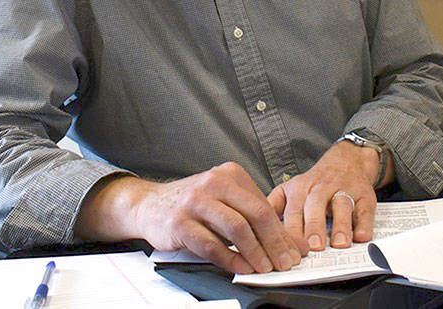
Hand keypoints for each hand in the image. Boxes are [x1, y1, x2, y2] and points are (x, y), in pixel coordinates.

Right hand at [74, 163, 300, 274]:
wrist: (150, 205)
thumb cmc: (193, 205)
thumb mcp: (224, 200)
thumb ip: (252, 216)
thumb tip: (288, 242)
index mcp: (230, 174)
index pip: (264, 205)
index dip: (282, 231)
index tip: (292, 251)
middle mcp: (214, 182)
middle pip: (255, 214)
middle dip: (274, 243)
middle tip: (284, 262)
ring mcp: (196, 201)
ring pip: (236, 228)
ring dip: (255, 253)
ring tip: (264, 268)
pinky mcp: (180, 222)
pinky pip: (212, 245)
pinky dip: (230, 259)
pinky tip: (240, 268)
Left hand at [268, 141, 380, 252]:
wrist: (347, 160)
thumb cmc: (315, 182)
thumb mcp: (290, 189)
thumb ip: (273, 206)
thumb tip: (253, 226)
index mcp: (300, 188)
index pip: (293, 210)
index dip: (291, 230)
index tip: (288, 249)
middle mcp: (321, 188)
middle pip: (316, 205)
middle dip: (314, 226)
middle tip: (313, 247)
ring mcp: (344, 190)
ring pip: (342, 205)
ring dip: (341, 225)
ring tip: (339, 244)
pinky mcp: (364, 195)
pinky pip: (366, 209)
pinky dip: (365, 223)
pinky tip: (362, 237)